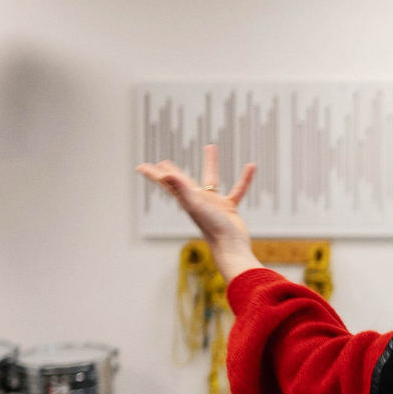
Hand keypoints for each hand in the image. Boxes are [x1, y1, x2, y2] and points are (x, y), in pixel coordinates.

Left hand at [136, 145, 259, 281]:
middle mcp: (198, 201)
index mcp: (186, 199)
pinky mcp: (229, 208)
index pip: (167, 183)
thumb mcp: (195, 205)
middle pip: (182, 182)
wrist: (231, 247)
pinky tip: (251, 166)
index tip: (141, 167)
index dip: (154, 174)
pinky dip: (244, 179)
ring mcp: (214, 204)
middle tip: (163, 163)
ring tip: (211, 146)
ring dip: (211, 164)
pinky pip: (237, 189)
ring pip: (211, 180)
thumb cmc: (212, 228)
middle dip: (172, 173)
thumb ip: (181, 188)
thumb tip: (165, 174)